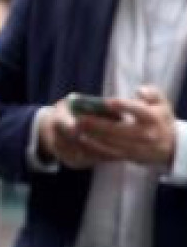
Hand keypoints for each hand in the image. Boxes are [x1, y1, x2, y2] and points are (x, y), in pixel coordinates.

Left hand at [52, 86, 177, 168]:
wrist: (170, 146)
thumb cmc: (160, 119)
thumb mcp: (162, 103)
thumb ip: (152, 93)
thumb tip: (139, 91)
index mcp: (153, 117)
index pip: (138, 111)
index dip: (123, 106)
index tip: (107, 102)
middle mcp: (145, 134)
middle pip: (118, 130)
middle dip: (97, 124)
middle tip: (79, 118)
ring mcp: (137, 147)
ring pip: (111, 143)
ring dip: (92, 137)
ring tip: (76, 129)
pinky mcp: (129, 156)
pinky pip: (110, 153)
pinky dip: (95, 148)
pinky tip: (82, 140)